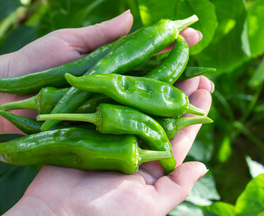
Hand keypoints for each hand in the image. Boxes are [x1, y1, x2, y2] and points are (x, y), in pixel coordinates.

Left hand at [0, 10, 202, 138]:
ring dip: (175, 96)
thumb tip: (131, 15)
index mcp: (110, 59)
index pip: (148, 50)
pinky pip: (130, 119)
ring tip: (200, 92)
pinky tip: (174, 116)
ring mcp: (108, 102)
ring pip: (148, 99)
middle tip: (206, 74)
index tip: (192, 35)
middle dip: (183, 74)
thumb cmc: (37, 63)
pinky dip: (154, 117)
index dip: (171, 43)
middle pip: (155, 77)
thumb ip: (103, 34)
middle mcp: (114, 81)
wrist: (10, 95)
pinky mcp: (100, 122)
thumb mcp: (70, 41)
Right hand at [5, 77, 212, 215]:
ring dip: (154, 84)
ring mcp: (111, 134)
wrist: (57, 214)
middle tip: (195, 71)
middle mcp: (133, 146)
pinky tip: (134, 66)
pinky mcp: (88, 125)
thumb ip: (176, 187)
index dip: (193, 114)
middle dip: (178, 93)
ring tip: (173, 62)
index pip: (177, 135)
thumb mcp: (150, 206)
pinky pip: (107, 102)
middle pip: (160, 114)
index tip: (206, 91)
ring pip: (137, 104)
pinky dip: (119, 85)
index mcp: (150, 165)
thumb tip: (203, 168)